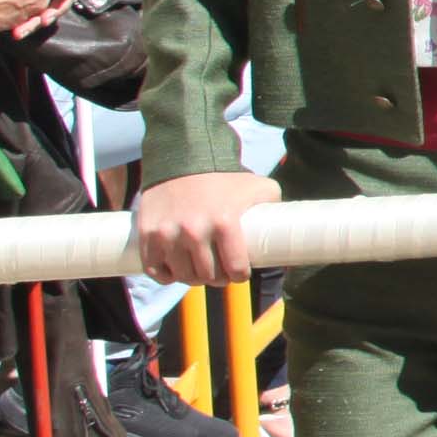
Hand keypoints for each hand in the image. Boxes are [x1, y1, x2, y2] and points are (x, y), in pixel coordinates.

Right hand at [138, 169, 281, 286]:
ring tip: (199, 271)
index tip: (239, 274)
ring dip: (193, 278)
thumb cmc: (224, 176)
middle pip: (208, 276)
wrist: (183, 157)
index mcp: (225, 223)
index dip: (239, 276)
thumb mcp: (258, 186)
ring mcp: (168, 234)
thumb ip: (273, 205)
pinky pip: (155, 269)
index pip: (235, 269)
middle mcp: (194, 231)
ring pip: (182, 275)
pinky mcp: (147, 234)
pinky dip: (165, 275)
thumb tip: (289, 228)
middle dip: (217, 279)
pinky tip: (174, 270)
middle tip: (219, 273)